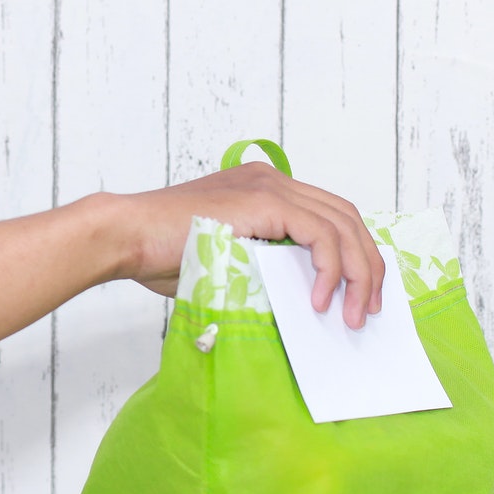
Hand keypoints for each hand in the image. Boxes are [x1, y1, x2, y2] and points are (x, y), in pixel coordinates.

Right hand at [117, 163, 385, 328]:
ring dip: (357, 273)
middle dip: (366, 266)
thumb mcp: (228, 261)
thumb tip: (298, 299)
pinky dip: (331, 269)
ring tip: (352, 314)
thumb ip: (264, 265)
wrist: (126, 237)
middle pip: (346, 217)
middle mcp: (273, 179)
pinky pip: (321, 235)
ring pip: (342, 225)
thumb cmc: (160, 255)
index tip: (358, 293)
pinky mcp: (265, 201)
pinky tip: (322, 300)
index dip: (353, 254)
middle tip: (367, 309)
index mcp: (264, 189)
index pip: (329, 216)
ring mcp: (270, 186)